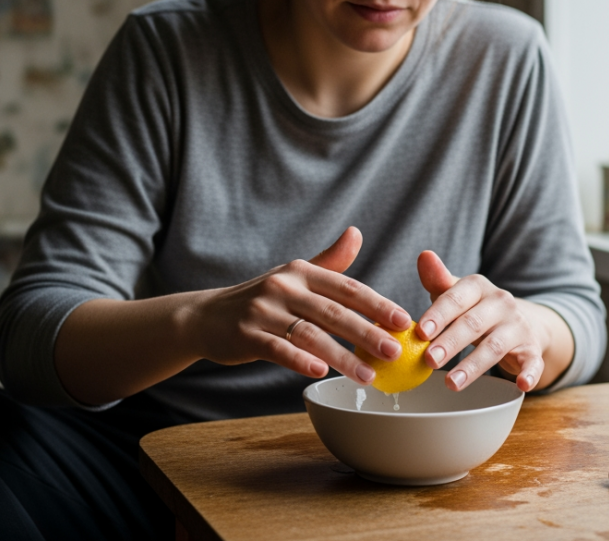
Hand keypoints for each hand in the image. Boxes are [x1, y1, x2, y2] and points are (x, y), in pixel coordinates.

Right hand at [186, 227, 411, 384]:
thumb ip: (329, 261)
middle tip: (395, 351)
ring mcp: (263, 311)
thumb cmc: (260, 298)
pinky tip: (320, 372)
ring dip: (342, 356)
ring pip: (310, 334)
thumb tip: (356, 233)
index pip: (347, 288)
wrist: (205, 316)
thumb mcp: (293, 274)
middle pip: (333, 312)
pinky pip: (277, 349)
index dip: (377, 304)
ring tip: (368, 376)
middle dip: (367, 333)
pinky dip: (299, 360)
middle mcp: (283, 286)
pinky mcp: (246, 335)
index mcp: (301, 272)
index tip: (403, 321)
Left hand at [414, 251, 566, 392]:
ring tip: (452, 383)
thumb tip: (424, 255)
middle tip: (429, 360)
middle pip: (473, 324)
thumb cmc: (477, 309)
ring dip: (473, 366)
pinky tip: (522, 385)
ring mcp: (518, 327)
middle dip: (450, 342)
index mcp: (479, 287)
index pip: (456, 298)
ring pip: (495, 346)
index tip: (421, 332)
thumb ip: (438, 280)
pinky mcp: (532, 349)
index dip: (438, 315)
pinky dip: (529, 373)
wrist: (521, 321)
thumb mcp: (457, 293)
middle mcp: (501, 303)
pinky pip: (532, 362)